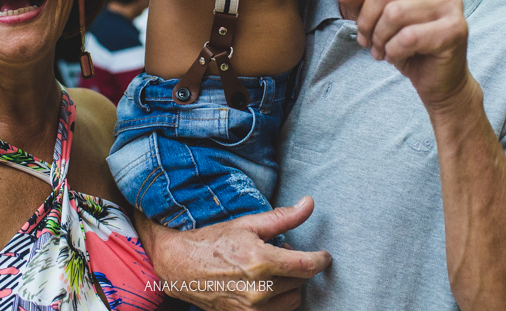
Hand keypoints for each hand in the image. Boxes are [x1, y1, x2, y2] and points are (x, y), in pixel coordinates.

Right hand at [148, 197, 330, 309]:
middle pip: (301, 282)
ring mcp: (252, 308)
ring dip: (290, 285)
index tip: (325, 256)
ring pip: (292, 300)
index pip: (307, 266)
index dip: (321, 260)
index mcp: (261, 262)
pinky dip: (278, 300)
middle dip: (298, 267)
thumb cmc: (213, 241)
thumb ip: (283, 217)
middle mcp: (260, 290)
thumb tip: (309, 204)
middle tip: (281, 254)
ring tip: (272, 270)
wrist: (180, 265)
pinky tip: (265, 285)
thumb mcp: (248, 224)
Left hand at [336, 0, 476, 113]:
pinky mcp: (455, 28)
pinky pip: (407, 37)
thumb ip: (361, 2)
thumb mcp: (377, 22)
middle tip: (367, 40)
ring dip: (379, 38)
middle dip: (366, 20)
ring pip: (393, 14)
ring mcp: (452, 3)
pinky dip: (393, 51)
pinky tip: (397, 56)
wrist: (437, 80)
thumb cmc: (407, 44)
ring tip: (382, 49)